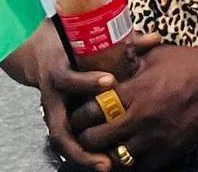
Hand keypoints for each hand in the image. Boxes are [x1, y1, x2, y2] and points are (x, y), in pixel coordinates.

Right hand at [15, 27, 117, 171]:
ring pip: (64, 141)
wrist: (43, 58)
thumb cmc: (73, 50)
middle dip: (83, 136)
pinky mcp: (60, 126)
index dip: (88, 82)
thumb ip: (122, 42)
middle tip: (108, 140)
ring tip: (106, 165)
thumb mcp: (89, 43)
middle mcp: (53, 99)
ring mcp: (54, 115)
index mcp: (59, 74)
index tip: (110, 81)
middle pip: (60, 125)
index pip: (69, 79)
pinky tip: (104, 164)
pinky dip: (85, 156)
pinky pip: (70, 145)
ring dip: (84, 155)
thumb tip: (154, 38)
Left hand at [68, 34, 197, 166]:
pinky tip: (128, 158)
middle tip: (86, 134)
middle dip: (86, 137)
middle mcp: (140, 117)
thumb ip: (132, 57)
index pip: (91, 110)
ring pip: (115, 159)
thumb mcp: (158, 54)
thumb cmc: (192, 64)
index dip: (80, 115)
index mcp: (135, 91)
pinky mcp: (171, 150)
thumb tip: (112, 52)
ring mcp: (155, 137)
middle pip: (96, 138)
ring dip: (106, 155)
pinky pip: (142, 168)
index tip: (79, 115)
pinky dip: (132, 165)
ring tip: (103, 150)